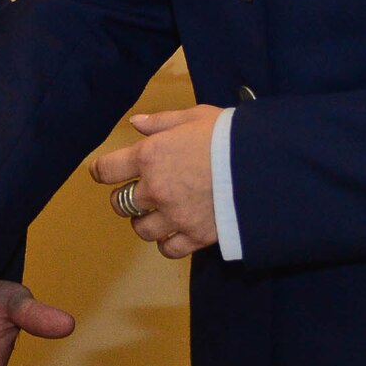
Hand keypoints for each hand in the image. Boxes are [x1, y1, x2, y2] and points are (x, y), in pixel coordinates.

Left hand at [90, 103, 222, 258]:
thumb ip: (161, 122)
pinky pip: (168, 249)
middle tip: (138, 193)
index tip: (104, 173)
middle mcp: (155, 190)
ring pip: (141, 230)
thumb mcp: (195, 117)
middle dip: (125, 198)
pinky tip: (176, 232)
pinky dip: (168, 243)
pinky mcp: (195, 236)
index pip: (106, 170)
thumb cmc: (230, 135)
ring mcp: (174, 216)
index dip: (102, 171)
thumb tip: (135, 123)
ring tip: (158, 214)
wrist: (264, 166)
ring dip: (145, 222)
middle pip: (120, 203)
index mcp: (150, 156)